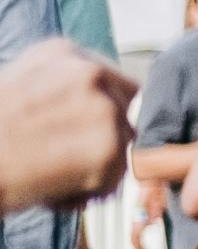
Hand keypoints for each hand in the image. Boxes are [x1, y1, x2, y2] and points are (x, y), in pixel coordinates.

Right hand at [0, 43, 133, 212]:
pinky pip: (112, 182)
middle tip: (64, 158)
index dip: (103, 111)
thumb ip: (62, 91)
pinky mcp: (109, 149)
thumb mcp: (19, 88)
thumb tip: (100, 110)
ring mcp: (103, 109)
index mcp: (64, 53)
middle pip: (128, 110)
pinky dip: (84, 195)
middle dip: (106, 137)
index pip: (112, 81)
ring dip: (94, 168)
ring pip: (123, 148)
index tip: (83, 131)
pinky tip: (48, 191)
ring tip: (47, 175)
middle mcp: (90, 73)